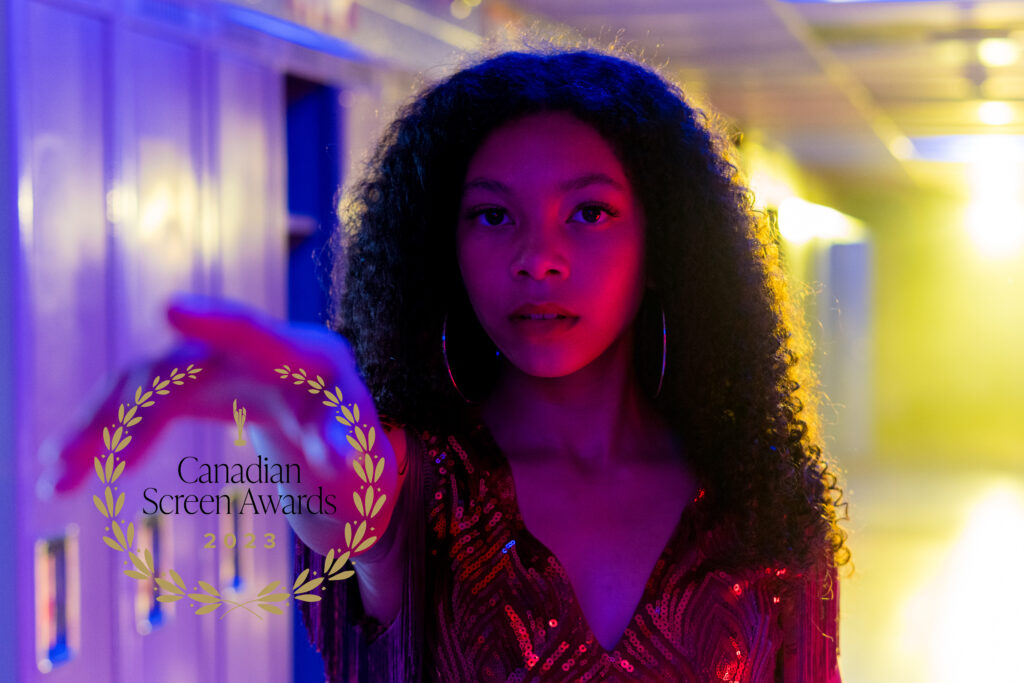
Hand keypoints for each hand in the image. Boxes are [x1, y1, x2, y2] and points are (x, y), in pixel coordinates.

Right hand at [38, 293, 399, 554]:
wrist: (328, 418)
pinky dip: (105, 433)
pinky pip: (136, 402)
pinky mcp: (190, 383)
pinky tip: (69, 469)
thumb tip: (335, 460)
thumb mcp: (359, 444)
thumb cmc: (348, 430)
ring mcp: (212, 361)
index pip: (251, 331)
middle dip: (125, 415)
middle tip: (73, 467)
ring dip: (95, 427)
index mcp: (296, 357)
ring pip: (139, 383)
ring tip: (53, 478)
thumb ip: (349, 445)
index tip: (170, 309)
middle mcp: (244, 350)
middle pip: (172, 367)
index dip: (213, 322)